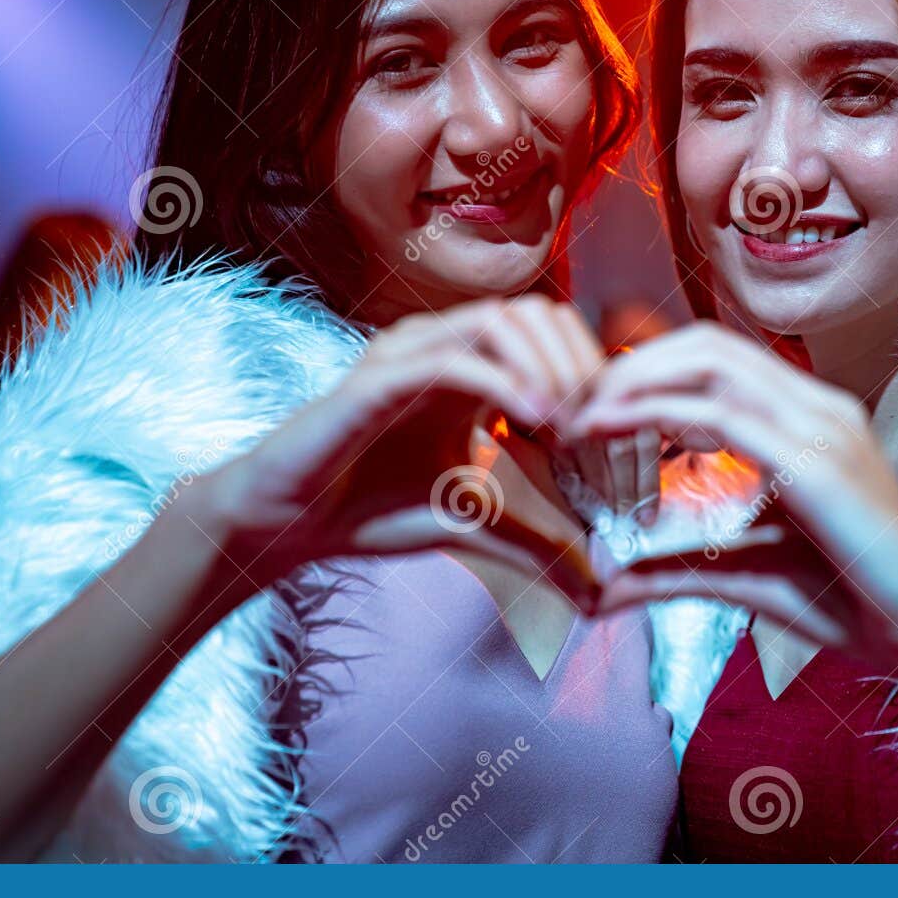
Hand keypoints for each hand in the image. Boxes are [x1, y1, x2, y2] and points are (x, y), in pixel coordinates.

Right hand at [184, 295, 609, 602]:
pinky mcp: (377, 377)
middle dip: (579, 363)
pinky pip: (451, 359)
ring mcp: (406, 354)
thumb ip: (537, 540)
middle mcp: (439, 345)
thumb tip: (596, 584)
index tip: (608, 434)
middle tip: (597, 427)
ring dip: (548, 367)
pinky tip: (534, 419)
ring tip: (571, 424)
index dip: (590, 372)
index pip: (548, 332)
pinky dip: (503, 381)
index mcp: (466, 367)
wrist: (288, 524)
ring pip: (500, 320)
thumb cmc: (372, 510)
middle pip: (535, 313)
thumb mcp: (475, 522)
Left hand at [564, 322, 897, 683]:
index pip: (717, 359)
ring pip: (710, 362)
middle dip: (631, 365)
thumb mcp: (743, 575)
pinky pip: (723, 414)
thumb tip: (603, 589)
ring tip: (579, 415)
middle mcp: (818, 406)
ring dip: (634, 380)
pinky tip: (607, 430)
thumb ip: (673, 571)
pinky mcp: (818, 462)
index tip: (591, 412)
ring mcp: (823, 426)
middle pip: (706, 344)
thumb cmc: (850, 603)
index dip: (648, 372)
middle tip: (571, 406)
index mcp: (809, 418)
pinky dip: (655, 412)